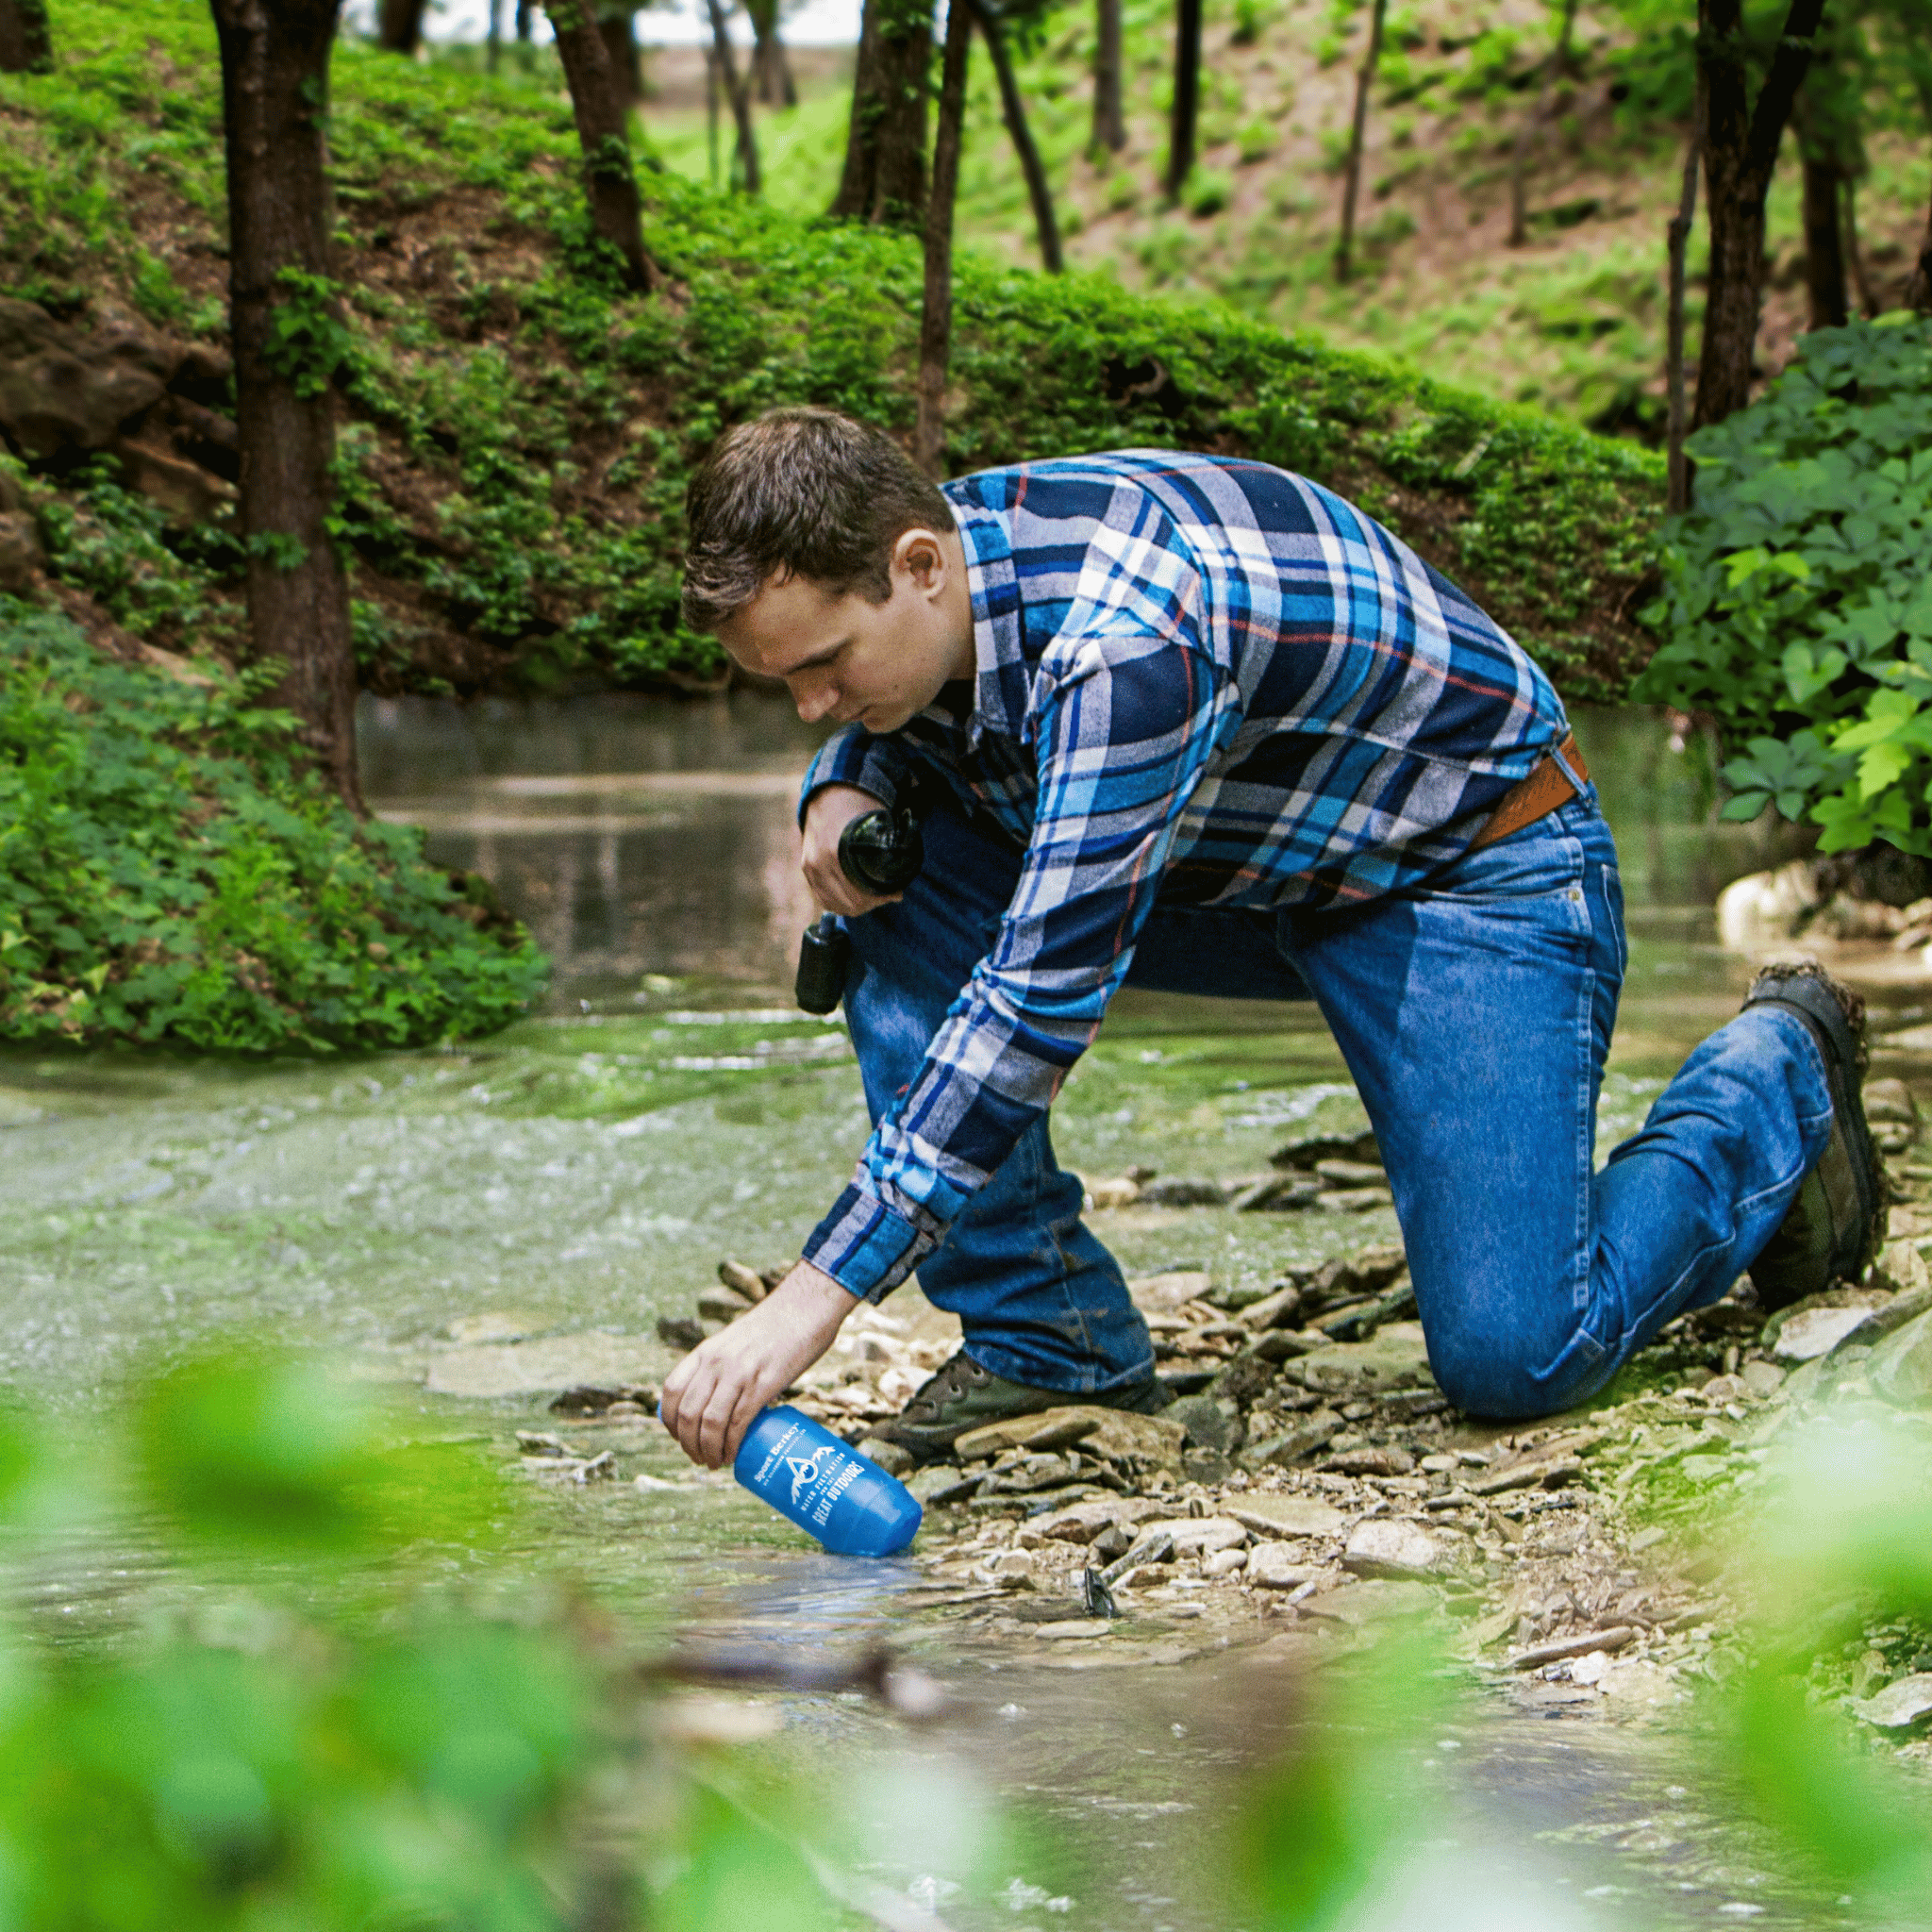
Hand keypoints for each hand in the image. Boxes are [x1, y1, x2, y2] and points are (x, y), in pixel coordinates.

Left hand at [659, 1260, 857, 1467]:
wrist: (805, 1307)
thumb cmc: (775, 1328)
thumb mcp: (735, 1342)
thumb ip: (723, 1364)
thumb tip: (718, 1399)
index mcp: (706, 1351)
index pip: (671, 1390)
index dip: (670, 1421)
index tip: (680, 1437)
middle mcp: (716, 1362)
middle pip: (687, 1413)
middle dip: (688, 1444)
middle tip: (699, 1458)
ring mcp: (739, 1373)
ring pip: (709, 1423)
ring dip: (708, 1451)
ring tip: (715, 1462)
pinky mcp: (763, 1384)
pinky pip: (737, 1423)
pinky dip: (731, 1445)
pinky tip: (733, 1455)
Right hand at [802, 783, 902, 918]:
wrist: (828, 793)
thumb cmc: (857, 808)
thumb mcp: (876, 828)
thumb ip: (886, 859)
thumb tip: (896, 892)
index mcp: (836, 851)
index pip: (860, 894)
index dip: (881, 897)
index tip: (895, 893)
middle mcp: (819, 862)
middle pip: (849, 903)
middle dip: (872, 902)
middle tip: (886, 895)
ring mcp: (810, 867)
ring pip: (835, 904)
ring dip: (855, 905)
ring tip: (871, 896)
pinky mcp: (806, 868)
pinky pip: (823, 898)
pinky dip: (839, 902)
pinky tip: (853, 897)